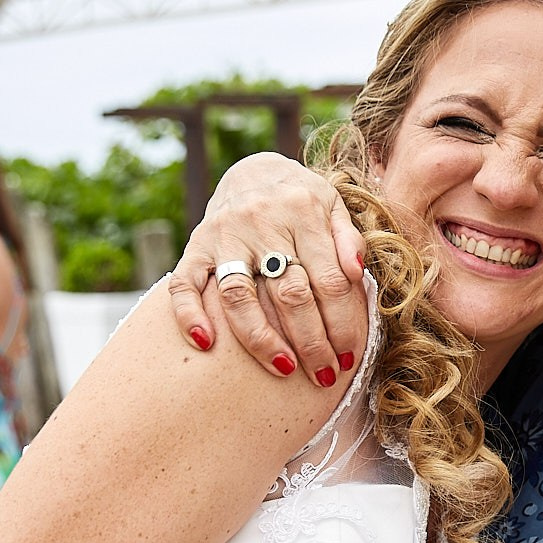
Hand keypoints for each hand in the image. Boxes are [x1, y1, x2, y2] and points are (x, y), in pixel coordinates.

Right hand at [166, 153, 366, 385]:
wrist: (253, 168)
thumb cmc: (302, 198)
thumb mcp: (333, 205)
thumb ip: (349, 238)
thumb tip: (358, 270)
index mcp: (303, 212)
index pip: (329, 280)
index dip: (342, 324)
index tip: (348, 357)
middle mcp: (262, 222)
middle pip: (289, 294)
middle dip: (310, 342)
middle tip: (323, 374)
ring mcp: (225, 234)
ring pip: (240, 295)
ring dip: (261, 339)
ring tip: (283, 369)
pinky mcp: (195, 244)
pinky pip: (184, 283)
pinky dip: (189, 315)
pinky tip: (205, 344)